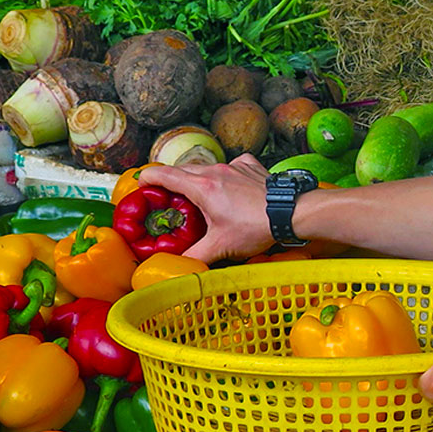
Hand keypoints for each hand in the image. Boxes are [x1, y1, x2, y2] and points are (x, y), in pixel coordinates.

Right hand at [138, 155, 273, 262]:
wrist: (292, 212)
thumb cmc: (257, 227)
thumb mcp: (221, 247)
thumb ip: (194, 256)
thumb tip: (177, 266)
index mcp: (202, 186)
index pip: (164, 174)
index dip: (148, 178)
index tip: (141, 184)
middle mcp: (216, 170)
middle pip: (184, 170)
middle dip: (172, 182)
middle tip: (167, 198)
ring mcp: (235, 166)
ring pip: (207, 167)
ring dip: (198, 179)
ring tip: (199, 197)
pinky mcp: (251, 166)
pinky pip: (231, 165)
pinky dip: (225, 175)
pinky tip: (230, 188)